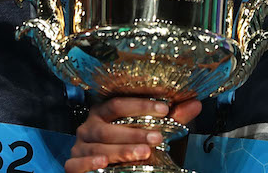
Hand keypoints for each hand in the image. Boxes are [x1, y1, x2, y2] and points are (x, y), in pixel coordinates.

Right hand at [65, 98, 201, 172]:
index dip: (141, 105)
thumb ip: (172, 120)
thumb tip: (195, 103)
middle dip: (134, 132)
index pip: (119, 103)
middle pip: (108, 125)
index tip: (165, 109)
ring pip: (97, 144)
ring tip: (143, 153)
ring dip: (120, 149)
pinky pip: (76, 163)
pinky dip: (90, 163)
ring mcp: (79, 145)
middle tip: (157, 137)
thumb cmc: (132, 150)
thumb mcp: (153, 136)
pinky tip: (105, 163)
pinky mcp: (72, 165)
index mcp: (104, 111)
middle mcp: (89, 125)